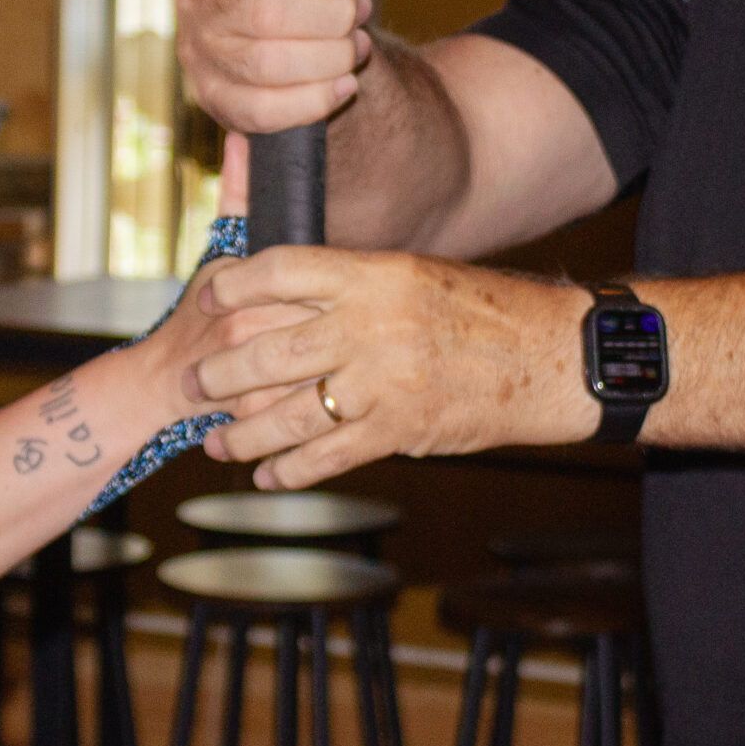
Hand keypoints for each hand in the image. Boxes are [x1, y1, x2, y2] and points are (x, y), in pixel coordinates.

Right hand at [176, 0, 404, 133]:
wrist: (297, 34)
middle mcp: (197, 0)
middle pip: (266, 11)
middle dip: (331, 17)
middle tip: (356, 16)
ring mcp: (199, 54)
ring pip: (267, 64)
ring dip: (330, 58)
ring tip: (355, 47)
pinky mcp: (215, 100)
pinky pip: (264, 111)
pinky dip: (316, 100)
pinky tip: (344, 83)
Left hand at [188, 248, 595, 487]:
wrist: (553, 356)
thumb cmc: (486, 311)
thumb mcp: (417, 274)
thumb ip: (355, 283)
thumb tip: (289, 291)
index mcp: (375, 274)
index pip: (282, 270)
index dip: (234, 283)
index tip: (208, 295)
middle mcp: (372, 325)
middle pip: (268, 350)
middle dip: (218, 373)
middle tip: (191, 383)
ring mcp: (384, 382)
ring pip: (289, 413)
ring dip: (242, 433)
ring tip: (215, 442)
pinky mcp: (400, 431)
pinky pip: (327, 456)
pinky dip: (289, 470)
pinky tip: (267, 475)